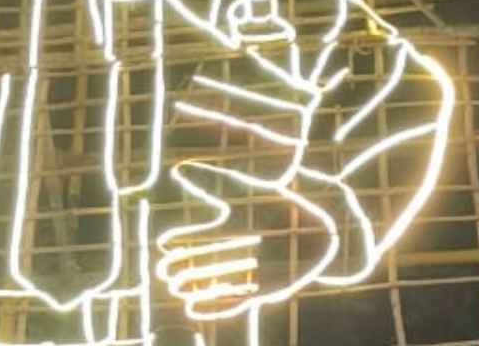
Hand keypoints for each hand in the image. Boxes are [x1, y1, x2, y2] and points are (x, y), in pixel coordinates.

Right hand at [156, 160, 339, 321]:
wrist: (316, 227)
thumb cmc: (281, 203)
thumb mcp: (241, 190)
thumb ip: (210, 180)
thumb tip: (178, 169)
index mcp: (237, 226)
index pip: (203, 236)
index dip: (182, 240)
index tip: (161, 243)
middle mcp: (243, 250)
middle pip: (206, 262)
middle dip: (184, 268)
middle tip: (162, 273)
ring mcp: (253, 271)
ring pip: (217, 283)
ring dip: (195, 288)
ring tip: (173, 289)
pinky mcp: (265, 290)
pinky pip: (236, 302)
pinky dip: (215, 308)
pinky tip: (194, 310)